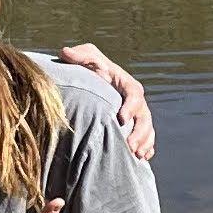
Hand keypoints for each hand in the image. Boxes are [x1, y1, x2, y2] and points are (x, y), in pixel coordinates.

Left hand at [57, 42, 154, 161]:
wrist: (93, 84)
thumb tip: (65, 52)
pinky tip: (140, 160)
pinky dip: (146, 149)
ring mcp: (137, 115)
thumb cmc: (90, 68)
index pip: (134, 93)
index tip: (121, 119)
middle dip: (139, 132)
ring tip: (135, 156)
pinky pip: (147, 140)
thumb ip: (79, 55)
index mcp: (125, 83)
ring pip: (148, 130)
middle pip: (144, 116)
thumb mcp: (86, 59)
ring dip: (144, 143)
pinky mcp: (135, 128)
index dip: (130, 106)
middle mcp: (135, 101)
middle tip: (129, 146)